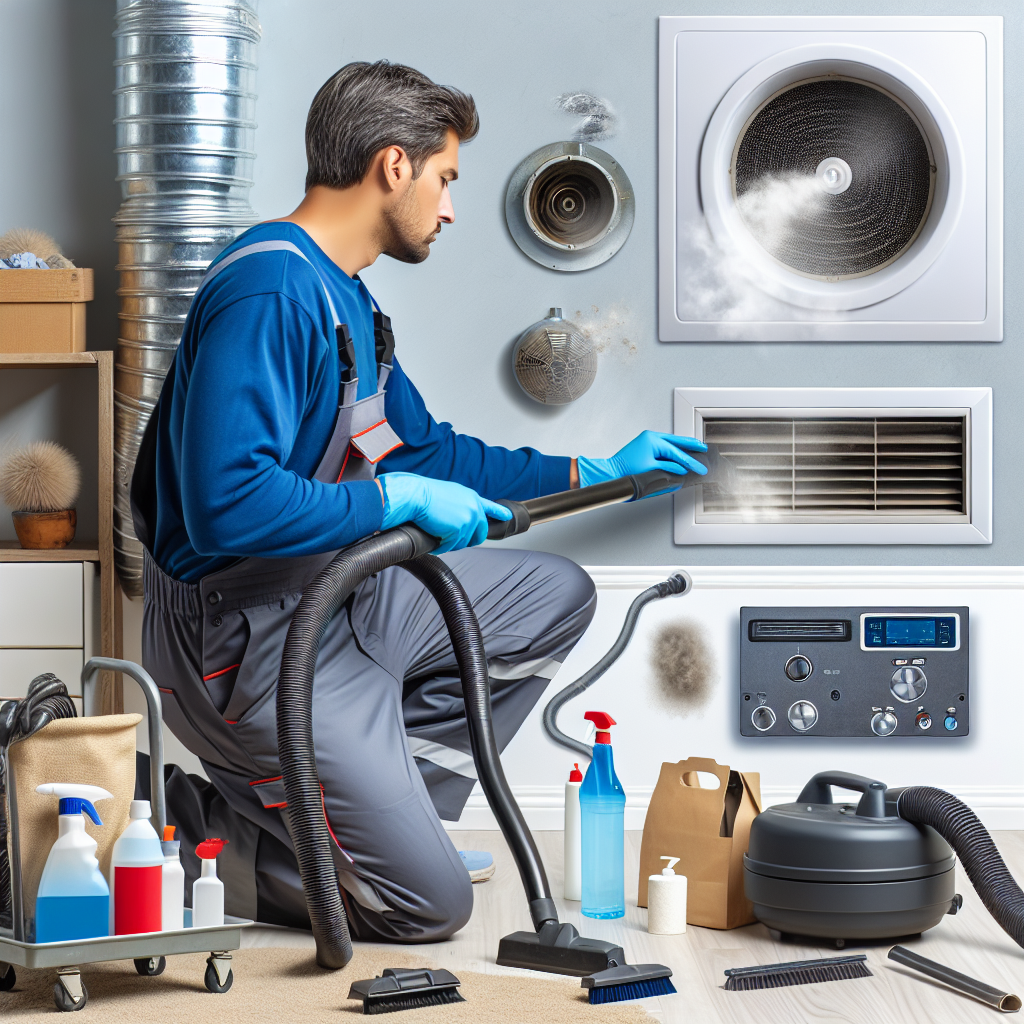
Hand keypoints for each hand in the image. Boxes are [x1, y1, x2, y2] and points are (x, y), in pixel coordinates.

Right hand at [379, 472, 511, 552]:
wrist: (415, 496)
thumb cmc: (424, 494)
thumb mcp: (448, 495)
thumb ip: (459, 506)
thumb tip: (458, 521)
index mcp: (470, 497)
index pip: (489, 506)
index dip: (498, 512)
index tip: (507, 516)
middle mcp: (474, 508)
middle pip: (479, 534)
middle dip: (466, 540)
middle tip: (450, 538)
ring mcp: (468, 520)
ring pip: (462, 543)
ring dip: (449, 542)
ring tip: (436, 530)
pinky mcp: (459, 531)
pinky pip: (450, 547)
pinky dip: (440, 546)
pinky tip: (432, 535)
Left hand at [577, 431, 707, 493]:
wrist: (610, 473)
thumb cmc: (625, 472)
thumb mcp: (651, 472)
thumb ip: (668, 470)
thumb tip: (681, 471)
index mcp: (652, 441)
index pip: (677, 453)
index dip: (690, 462)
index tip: (700, 468)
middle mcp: (650, 437)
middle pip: (676, 441)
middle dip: (691, 445)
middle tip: (704, 448)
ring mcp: (647, 439)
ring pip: (671, 441)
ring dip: (683, 445)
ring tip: (696, 447)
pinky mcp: (645, 444)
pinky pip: (665, 444)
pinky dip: (674, 447)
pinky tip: (680, 450)